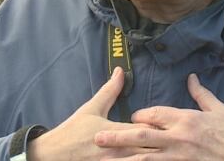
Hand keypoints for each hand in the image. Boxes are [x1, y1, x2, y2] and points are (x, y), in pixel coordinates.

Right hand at [27, 67, 154, 160]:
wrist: (53, 155)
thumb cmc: (73, 131)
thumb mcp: (91, 108)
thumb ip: (110, 90)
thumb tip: (121, 71)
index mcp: (115, 132)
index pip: (145, 130)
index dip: (157, 128)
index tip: (165, 125)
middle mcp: (117, 150)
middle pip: (147, 149)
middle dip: (159, 145)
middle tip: (170, 140)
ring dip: (153, 156)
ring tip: (163, 152)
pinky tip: (146, 159)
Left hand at [94, 73, 223, 160]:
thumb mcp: (219, 110)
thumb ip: (201, 94)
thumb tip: (191, 77)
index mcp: (186, 119)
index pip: (155, 114)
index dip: (140, 116)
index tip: (133, 118)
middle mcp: (179, 137)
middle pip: (142, 135)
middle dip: (118, 137)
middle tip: (98, 139)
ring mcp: (180, 156)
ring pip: (146, 158)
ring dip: (125, 159)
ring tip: (106, 160)